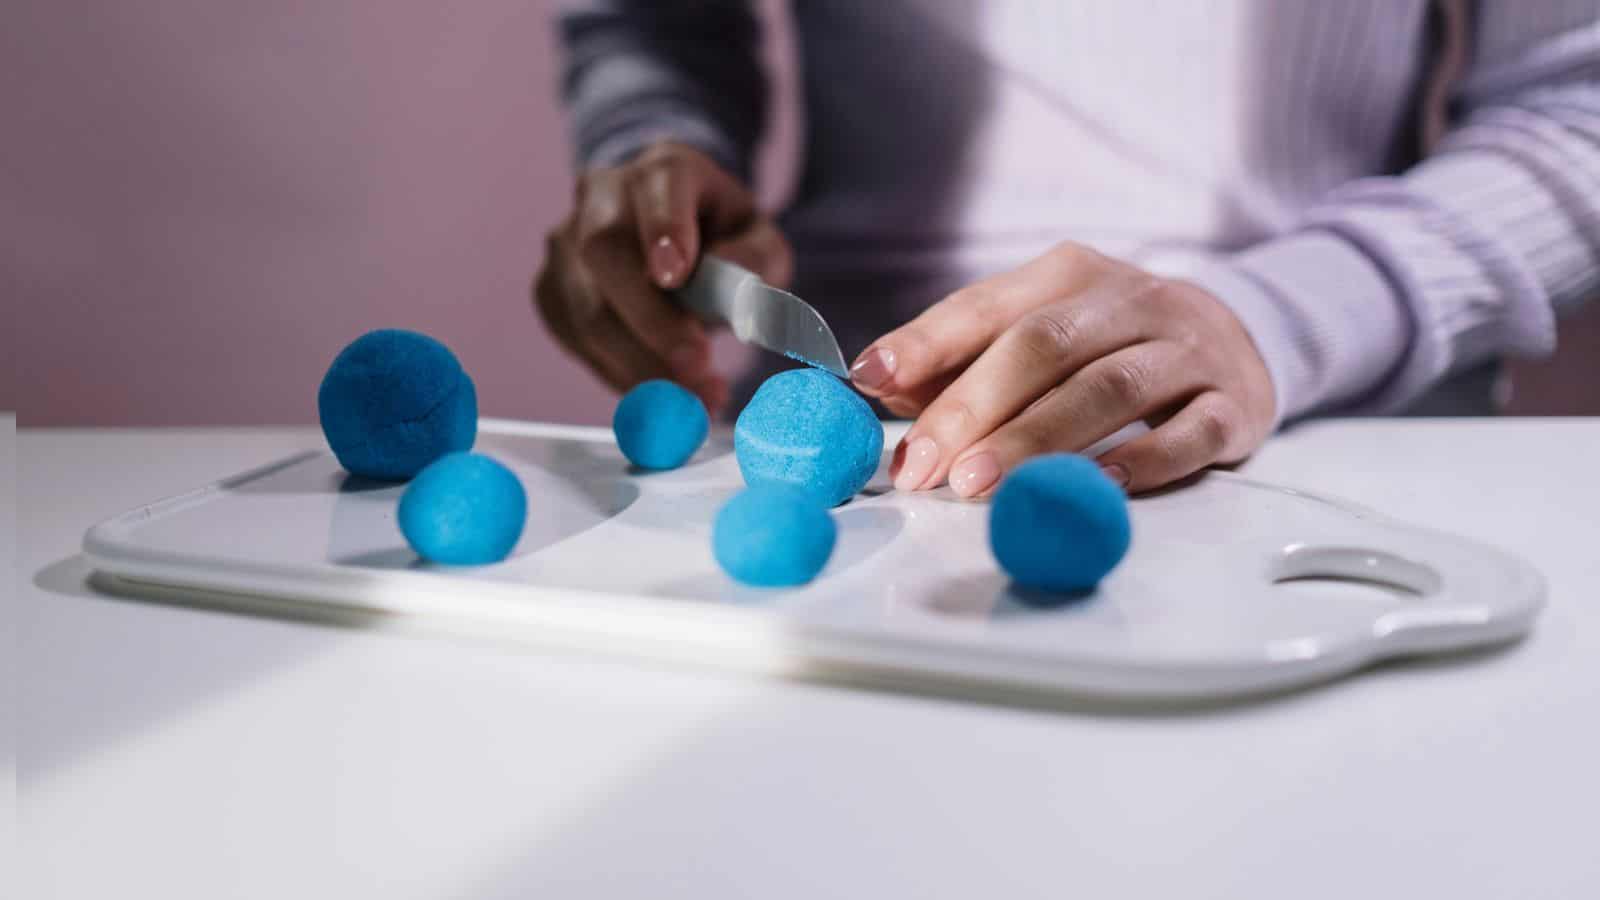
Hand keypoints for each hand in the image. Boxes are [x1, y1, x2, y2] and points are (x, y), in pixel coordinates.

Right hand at [533, 141, 791, 413]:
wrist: (670, 241)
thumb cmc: (720, 241)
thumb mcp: (759, 242)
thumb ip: (756, 261)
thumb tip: (731, 291)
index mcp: (664, 170)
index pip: (657, 187)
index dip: (663, 229)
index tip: (675, 275)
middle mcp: (602, 195)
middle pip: (605, 251)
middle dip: (650, 319)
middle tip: (696, 368)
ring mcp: (565, 242)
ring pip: (585, 308)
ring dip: (639, 364)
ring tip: (693, 402)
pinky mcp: (550, 290)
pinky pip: (576, 340)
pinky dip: (619, 376)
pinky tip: (660, 396)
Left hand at [850, 243, 1276, 495]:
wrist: (1243, 340)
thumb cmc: (1112, 344)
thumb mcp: (1041, 330)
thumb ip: (960, 359)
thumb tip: (877, 384)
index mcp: (1068, 274)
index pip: (986, 306)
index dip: (926, 343)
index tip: (870, 379)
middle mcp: (1129, 300)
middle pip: (1042, 346)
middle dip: (973, 408)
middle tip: (923, 466)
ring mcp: (1187, 349)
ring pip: (1108, 387)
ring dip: (1037, 438)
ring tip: (978, 484)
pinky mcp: (1233, 404)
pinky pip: (1187, 432)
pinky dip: (1140, 461)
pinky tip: (1092, 484)